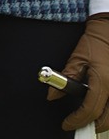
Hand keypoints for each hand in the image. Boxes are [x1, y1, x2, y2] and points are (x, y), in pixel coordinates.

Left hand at [47, 13, 108, 131]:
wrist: (108, 31)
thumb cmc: (95, 42)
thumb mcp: (77, 57)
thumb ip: (66, 78)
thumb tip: (52, 95)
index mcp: (102, 81)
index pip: (89, 110)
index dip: (77, 120)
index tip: (67, 123)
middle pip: (105, 119)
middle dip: (90, 124)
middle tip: (77, 122)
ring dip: (101, 119)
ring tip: (88, 116)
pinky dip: (108, 111)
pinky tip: (100, 108)